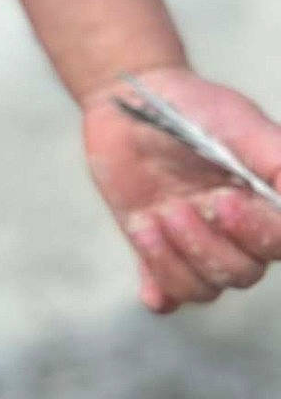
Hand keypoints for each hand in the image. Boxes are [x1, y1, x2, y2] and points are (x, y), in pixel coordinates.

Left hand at [82, 65, 280, 313]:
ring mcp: (195, 245)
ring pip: (204, 288)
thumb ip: (279, 164)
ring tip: (151, 218)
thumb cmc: (193, 108)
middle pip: (242, 273)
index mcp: (264, 207)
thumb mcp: (242, 124)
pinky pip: (168, 296)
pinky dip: (159, 281)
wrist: (132, 102)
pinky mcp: (157, 251)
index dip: (255, 233)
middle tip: (175, 206)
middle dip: (206, 245)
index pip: (277, 244)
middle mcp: (235, 234)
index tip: (222, 200)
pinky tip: (147, 247)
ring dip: (175, 258)